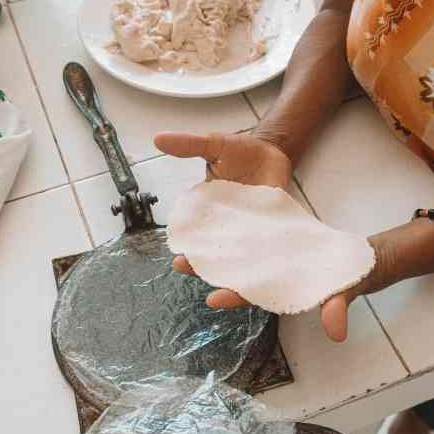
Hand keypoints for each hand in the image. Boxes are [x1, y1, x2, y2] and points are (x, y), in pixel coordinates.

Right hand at [156, 129, 293, 309]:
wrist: (274, 150)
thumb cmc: (241, 151)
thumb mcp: (214, 145)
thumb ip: (189, 145)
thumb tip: (159, 139)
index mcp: (207, 213)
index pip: (193, 238)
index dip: (186, 250)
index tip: (179, 258)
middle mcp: (227, 229)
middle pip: (214, 257)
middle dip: (202, 269)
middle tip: (194, 272)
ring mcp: (251, 234)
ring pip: (239, 265)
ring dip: (230, 281)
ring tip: (222, 294)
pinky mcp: (273, 235)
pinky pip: (268, 259)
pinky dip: (264, 273)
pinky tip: (261, 286)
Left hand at [172, 236, 393, 342]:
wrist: (358, 260)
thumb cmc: (349, 279)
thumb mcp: (344, 291)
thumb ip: (336, 309)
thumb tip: (337, 332)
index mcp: (283, 289)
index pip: (254, 295)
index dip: (234, 296)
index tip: (212, 298)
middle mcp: (271, 273)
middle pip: (235, 273)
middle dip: (208, 271)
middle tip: (179, 264)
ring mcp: (271, 255)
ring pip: (236, 252)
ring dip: (212, 246)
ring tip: (185, 238)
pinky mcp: (275, 237)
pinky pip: (249, 232)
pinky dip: (232, 225)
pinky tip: (214, 212)